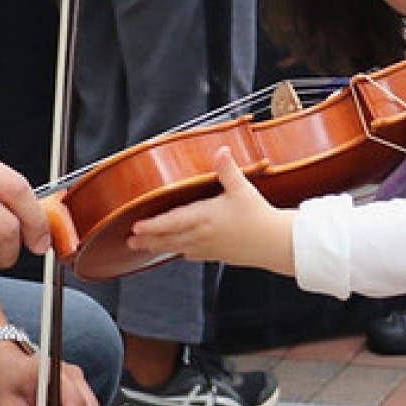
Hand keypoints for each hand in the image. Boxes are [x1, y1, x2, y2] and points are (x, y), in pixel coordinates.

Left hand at [127, 147, 296, 275]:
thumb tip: (220, 150)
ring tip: (144, 247)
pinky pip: (193, 255)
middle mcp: (202, 234)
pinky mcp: (217, 255)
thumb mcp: (242, 189)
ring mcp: (208, 247)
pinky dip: (181, 252)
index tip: (136, 226)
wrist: (276, 244)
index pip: (171, 222)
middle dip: (147, 240)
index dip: (151, 225)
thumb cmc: (259, 217)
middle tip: (130, 241)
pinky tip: (178, 251)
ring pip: (177, 248)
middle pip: (168, 239)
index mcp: (204, 217)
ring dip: (159, 247)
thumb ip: (228, 169)